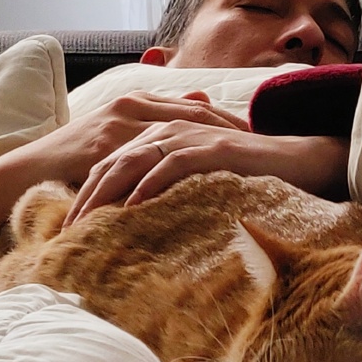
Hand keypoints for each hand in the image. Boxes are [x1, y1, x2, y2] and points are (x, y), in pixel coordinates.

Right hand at [24, 88, 247, 187]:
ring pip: (176, 131)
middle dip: (228, 126)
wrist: (32, 168)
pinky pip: (149, 159)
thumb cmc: (77, 154)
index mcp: (137, 101)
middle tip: (259, 142)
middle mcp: (131, 106)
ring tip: (240, 159)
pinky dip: (176, 168)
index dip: (226, 117)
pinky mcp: (106, 148)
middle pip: (193, 112)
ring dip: (210, 143)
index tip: (254, 131)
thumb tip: (200, 102)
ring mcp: (118, 125)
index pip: (194, 105)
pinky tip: (199, 179)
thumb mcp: (119, 132)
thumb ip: (155, 121)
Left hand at [65, 121, 349, 224]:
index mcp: (159, 137)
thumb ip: (166, 190)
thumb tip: (133, 222)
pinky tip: (132, 206)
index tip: (67, 226)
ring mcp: (189, 136)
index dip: (86, 193)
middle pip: (113, 161)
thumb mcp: (195, 183)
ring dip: (107, 192)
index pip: (111, 164)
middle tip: (66, 230)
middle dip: (86, 196)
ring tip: (87, 222)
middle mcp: (168, 131)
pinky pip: (171, 164)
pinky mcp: (211, 147)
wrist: (295, 160)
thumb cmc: (244, 176)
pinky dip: (149, 184)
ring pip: (134, 161)